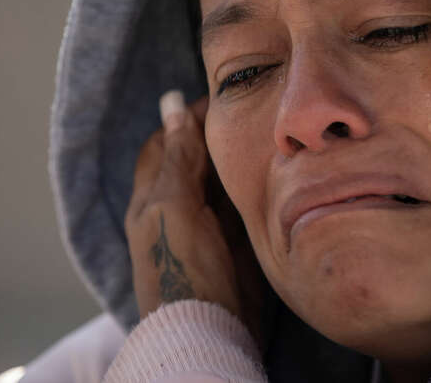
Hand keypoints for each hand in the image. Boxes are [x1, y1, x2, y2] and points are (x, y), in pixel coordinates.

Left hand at [125, 91, 264, 340]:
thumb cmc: (183, 270)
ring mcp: (208, 228)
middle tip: (255, 112)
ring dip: (241, 160)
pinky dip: (257, 186)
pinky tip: (278, 170)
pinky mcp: (236, 245)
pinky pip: (244, 206)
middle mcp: (179, 209)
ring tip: (270, 134)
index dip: (189, 119)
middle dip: (219, 136)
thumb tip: (172, 102)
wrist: (210, 333)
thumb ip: (177, 156)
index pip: (166, 143)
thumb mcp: (174, 205)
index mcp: (152, 197)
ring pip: (222, 181)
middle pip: (197, 160)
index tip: (224, 98)